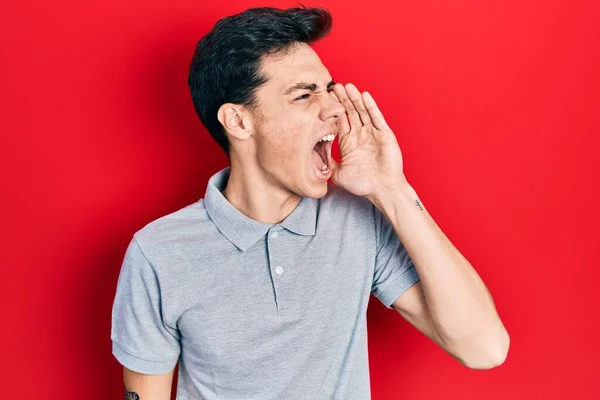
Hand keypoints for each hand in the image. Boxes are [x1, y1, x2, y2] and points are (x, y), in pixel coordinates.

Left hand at [330, 83, 406, 198]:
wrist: (383, 191)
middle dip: (342, 100)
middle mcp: (361, 135)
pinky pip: (377, 118)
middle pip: (350, 112)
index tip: (325, 99)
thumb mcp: (337, 174)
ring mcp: (373, 133)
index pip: (340, 121)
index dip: (333, 110)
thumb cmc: (363, 184)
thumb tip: (311, 158)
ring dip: (355, 99)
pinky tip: (364, 96)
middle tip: (333, 86)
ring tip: (347, 86)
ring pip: (363, 112)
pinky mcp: (385, 135)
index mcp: (349, 142)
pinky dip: (371, 107)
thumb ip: (326, 164)